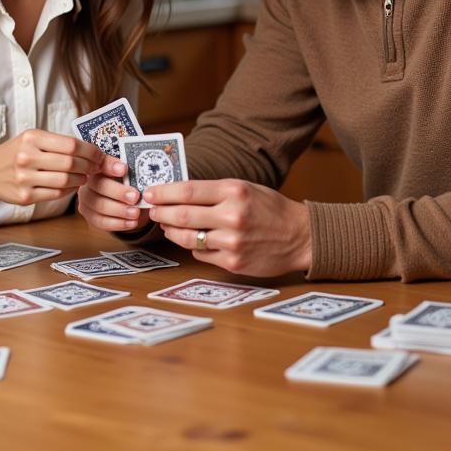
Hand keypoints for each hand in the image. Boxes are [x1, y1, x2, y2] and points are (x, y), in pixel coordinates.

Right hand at [0, 129, 104, 206]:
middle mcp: (26, 157)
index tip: (100, 155)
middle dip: (90, 166)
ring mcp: (24, 178)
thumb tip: (93, 150)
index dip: (91, 151)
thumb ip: (59, 143)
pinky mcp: (24, 196)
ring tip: (85, 176)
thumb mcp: (33, 138)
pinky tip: (72, 185)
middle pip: (71, 163)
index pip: (71, 145)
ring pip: (65, 180)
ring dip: (81, 179)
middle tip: (97, 167)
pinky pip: (55, 194)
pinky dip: (69, 190)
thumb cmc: (17, 152)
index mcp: (32, 138)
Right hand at [76, 158, 151, 232]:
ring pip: (100, 206)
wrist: (127, 203)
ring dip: (120, 210)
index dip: (111, 166)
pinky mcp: (90, 217)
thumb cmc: (130, 184)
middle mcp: (89, 182)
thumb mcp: (134, 175)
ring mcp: (87, 200)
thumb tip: (150, 170)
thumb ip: (137, 172)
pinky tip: (132, 222)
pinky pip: (102, 222)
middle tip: (135, 197)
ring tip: (135, 212)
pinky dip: (118, 223)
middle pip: (100, 186)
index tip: (124, 169)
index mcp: (100, 167)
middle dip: (119, 192)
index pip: (102, 163)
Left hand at [145, 179, 311, 276]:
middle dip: (161, 213)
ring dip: (172, 231)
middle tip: (153, 211)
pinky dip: (194, 246)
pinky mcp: (233, 262)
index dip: (164, 192)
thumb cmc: (270, 209)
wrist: (300, 236)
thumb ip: (214, 191)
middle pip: (182, 215)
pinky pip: (201, 254)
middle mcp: (232, 215)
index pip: (188, 190)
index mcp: (234, 191)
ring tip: (168, 226)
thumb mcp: (245, 189)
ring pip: (188, 238)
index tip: (151, 193)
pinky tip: (196, 240)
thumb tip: (178, 193)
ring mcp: (232, 242)